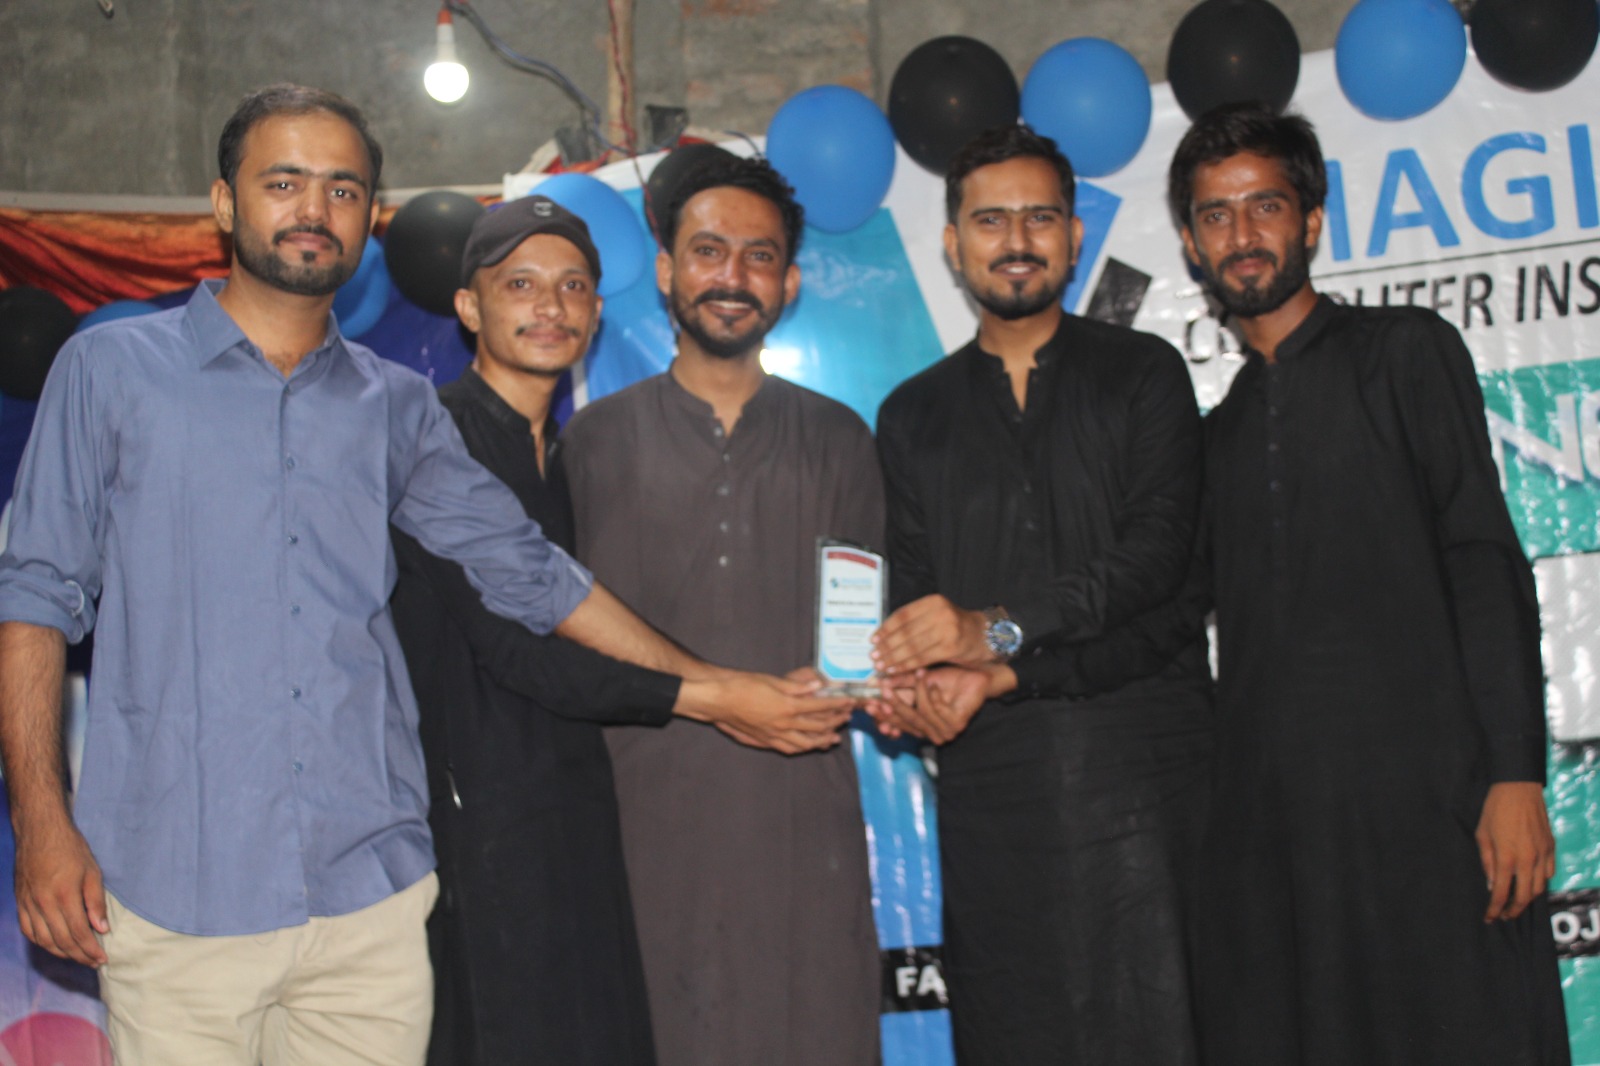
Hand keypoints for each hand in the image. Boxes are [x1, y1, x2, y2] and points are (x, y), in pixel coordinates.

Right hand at [13, 817, 108, 966]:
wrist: (40, 832)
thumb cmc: (71, 849)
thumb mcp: (92, 871)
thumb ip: (96, 902)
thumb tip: (102, 929)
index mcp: (64, 895)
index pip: (78, 933)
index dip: (90, 950)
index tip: (102, 959)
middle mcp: (43, 904)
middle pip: (61, 941)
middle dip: (79, 955)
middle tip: (94, 962)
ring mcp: (29, 904)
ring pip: (43, 940)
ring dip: (61, 953)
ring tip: (78, 956)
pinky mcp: (20, 902)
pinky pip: (29, 930)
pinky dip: (41, 942)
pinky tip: (54, 945)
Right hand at [682, 671, 853, 754]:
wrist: (718, 700)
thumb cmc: (742, 685)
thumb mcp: (772, 680)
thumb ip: (797, 686)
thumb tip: (818, 686)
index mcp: (788, 706)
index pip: (820, 707)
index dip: (837, 704)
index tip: (849, 701)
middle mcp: (784, 724)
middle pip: (817, 727)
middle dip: (835, 722)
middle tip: (846, 718)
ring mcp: (774, 735)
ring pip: (805, 743)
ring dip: (822, 740)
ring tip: (834, 739)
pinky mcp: (765, 740)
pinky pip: (789, 748)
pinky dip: (802, 748)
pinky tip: (807, 747)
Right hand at [870, 667, 989, 744]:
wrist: (975, 676)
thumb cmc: (946, 679)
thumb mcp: (916, 681)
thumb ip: (898, 685)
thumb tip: (874, 685)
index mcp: (921, 726)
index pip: (897, 726)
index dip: (883, 716)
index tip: (869, 705)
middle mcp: (932, 733)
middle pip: (907, 721)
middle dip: (894, 705)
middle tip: (883, 692)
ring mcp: (945, 731)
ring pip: (921, 714)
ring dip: (918, 693)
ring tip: (919, 674)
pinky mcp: (957, 724)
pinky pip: (936, 709)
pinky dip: (933, 694)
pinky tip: (934, 684)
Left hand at [871, 595, 992, 675]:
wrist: (985, 636)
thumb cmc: (955, 627)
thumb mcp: (936, 615)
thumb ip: (915, 621)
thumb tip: (883, 635)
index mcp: (933, 601)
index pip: (903, 615)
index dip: (886, 628)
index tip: (873, 639)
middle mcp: (940, 613)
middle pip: (905, 632)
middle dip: (887, 646)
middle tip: (874, 656)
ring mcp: (947, 630)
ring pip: (912, 646)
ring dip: (893, 658)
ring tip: (881, 665)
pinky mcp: (951, 647)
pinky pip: (922, 658)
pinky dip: (906, 665)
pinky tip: (895, 670)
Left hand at [1476, 781, 1555, 921]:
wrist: (1519, 789)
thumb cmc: (1495, 810)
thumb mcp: (1482, 835)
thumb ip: (1486, 861)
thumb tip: (1491, 884)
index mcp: (1506, 857)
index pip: (1501, 892)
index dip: (1495, 909)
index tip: (1489, 918)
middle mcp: (1527, 859)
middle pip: (1525, 896)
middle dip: (1514, 910)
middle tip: (1504, 915)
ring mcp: (1542, 854)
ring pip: (1539, 887)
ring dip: (1528, 898)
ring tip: (1517, 901)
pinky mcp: (1551, 848)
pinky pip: (1548, 873)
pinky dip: (1539, 882)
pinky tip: (1530, 882)